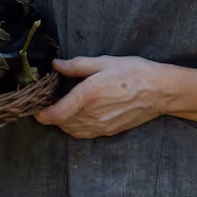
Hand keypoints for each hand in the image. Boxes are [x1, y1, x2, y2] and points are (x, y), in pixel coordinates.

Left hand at [35, 55, 174, 137]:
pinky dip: (77, 128)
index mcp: (87, 96)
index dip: (40, 113)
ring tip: (62, 109)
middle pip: (61, 125)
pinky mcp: (110, 131)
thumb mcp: (104, 62)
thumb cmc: (134, 72)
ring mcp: (102, 126)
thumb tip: (56, 65)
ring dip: (63, 123)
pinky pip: (86, 134)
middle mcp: (92, 115)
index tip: (36, 107)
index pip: (54, 114)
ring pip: (72, 131)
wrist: (160, 91)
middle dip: (51, 116)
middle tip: (48, 103)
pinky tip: (79, 117)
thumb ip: (77, 65)